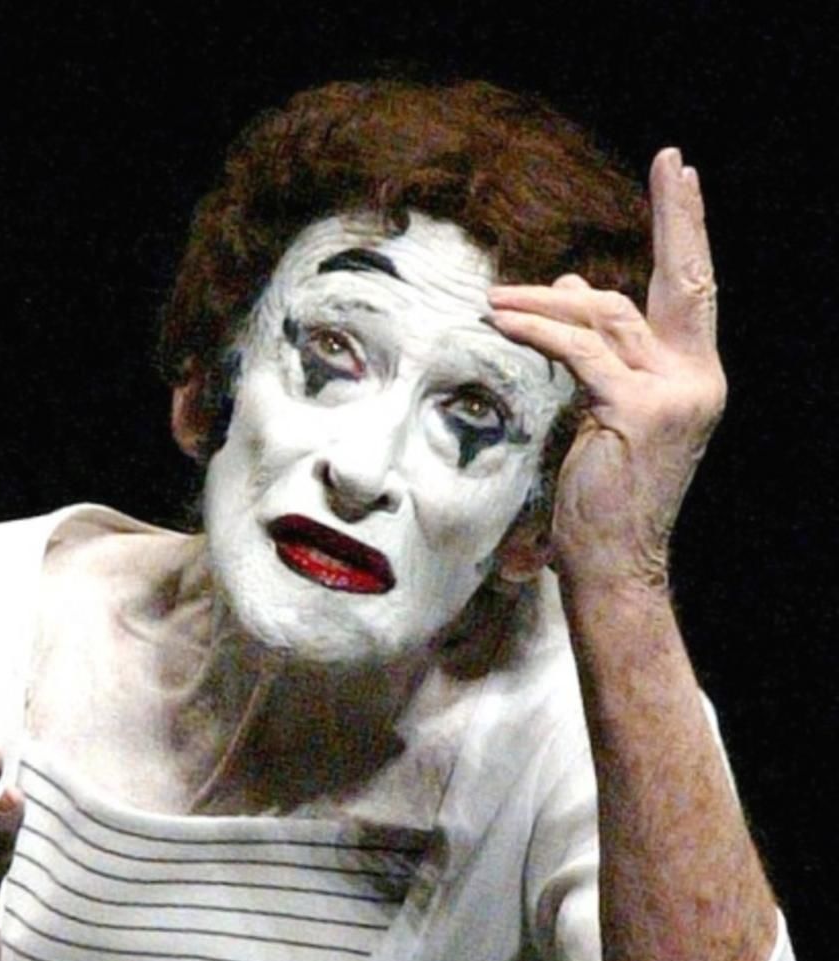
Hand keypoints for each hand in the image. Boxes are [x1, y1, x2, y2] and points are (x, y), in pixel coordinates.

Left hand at [488, 147, 725, 589]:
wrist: (614, 564)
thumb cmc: (603, 495)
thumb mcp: (603, 410)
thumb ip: (598, 350)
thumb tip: (575, 287)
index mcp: (695, 379)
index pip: (692, 293)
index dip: (688, 232)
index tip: (680, 178)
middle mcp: (697, 381)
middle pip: (682, 283)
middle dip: (678, 217)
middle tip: (670, 161)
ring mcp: (675, 395)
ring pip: (609, 317)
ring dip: (547, 301)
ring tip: (497, 300)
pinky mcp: (638, 411)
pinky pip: (579, 352)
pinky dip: (539, 331)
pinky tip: (503, 321)